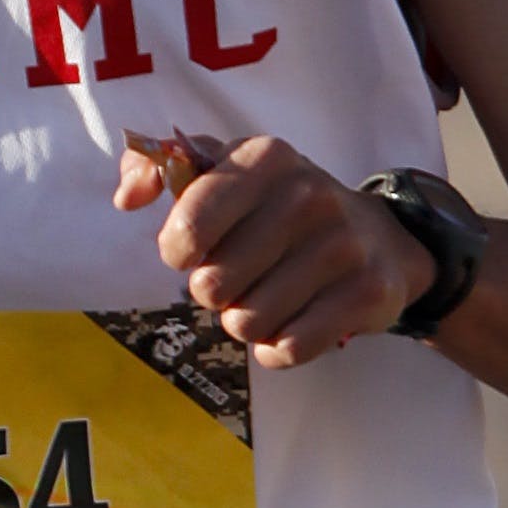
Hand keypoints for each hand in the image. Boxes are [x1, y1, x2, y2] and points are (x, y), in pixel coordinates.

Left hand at [109, 128, 432, 365]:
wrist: (381, 238)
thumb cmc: (280, 208)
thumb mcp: (225, 170)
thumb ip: (159, 169)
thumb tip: (127, 199)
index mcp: (265, 158)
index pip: (188, 226)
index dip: (179, 252)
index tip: (195, 249)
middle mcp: (307, 194)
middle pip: (212, 287)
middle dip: (216, 292)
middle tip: (240, 277)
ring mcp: (342, 244)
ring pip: (246, 323)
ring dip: (247, 322)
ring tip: (268, 297)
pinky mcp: (367, 292)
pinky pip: (287, 349)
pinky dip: (277, 350)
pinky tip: (292, 324)